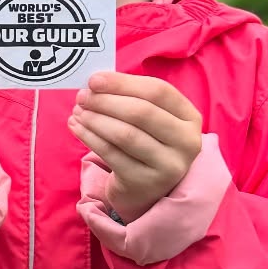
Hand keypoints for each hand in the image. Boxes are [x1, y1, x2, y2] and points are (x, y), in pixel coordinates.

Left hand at [67, 72, 201, 223]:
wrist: (147, 189)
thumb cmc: (146, 142)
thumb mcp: (150, 119)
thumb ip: (130, 97)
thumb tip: (96, 83)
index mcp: (190, 117)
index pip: (159, 91)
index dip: (123, 83)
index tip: (95, 79)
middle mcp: (187, 142)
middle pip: (142, 112)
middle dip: (106, 101)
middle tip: (82, 97)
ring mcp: (169, 166)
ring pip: (125, 135)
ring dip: (96, 119)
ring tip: (78, 112)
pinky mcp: (145, 182)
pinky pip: (112, 154)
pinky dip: (90, 137)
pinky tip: (77, 127)